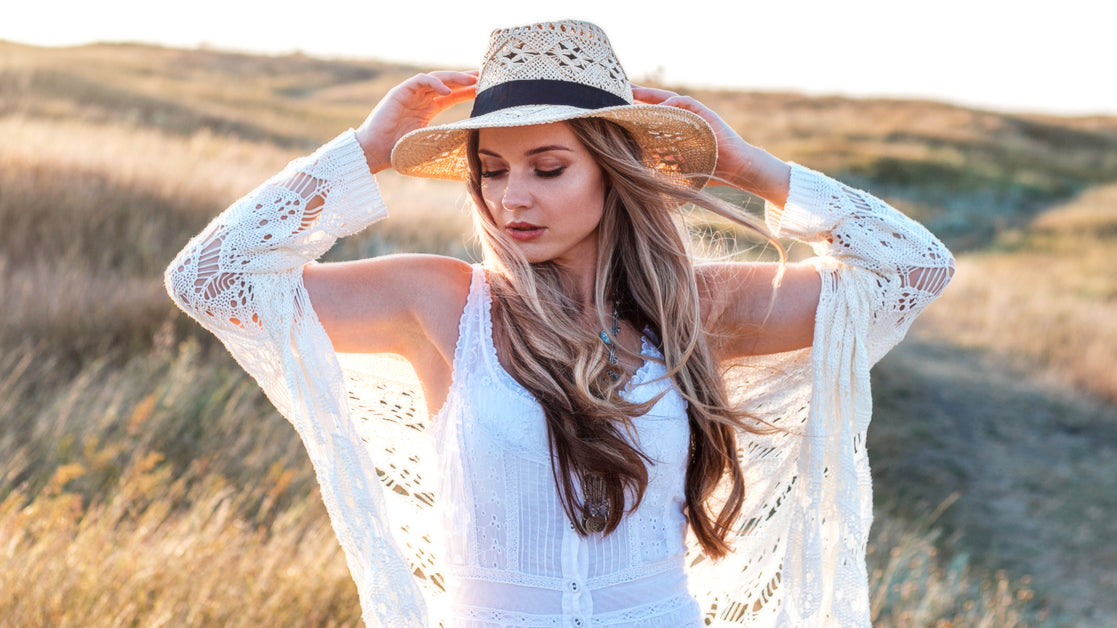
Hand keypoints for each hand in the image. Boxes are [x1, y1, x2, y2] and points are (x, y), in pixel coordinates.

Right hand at [356, 71, 477, 173]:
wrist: (374, 153)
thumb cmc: (399, 153)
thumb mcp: (429, 145)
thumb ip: (445, 140)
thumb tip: (470, 146)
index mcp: (427, 109)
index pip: (451, 96)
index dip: (467, 91)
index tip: (485, 90)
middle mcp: (420, 98)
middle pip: (447, 83)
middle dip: (465, 79)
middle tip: (484, 77)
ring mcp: (410, 93)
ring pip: (436, 78)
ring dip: (455, 78)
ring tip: (472, 80)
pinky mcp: (399, 92)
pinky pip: (420, 81)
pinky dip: (434, 83)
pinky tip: (447, 91)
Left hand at [632, 85, 788, 204]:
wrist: (734, 169)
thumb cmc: (705, 171)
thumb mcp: (675, 170)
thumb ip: (659, 171)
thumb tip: (635, 186)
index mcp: (673, 129)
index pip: (649, 116)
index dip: (633, 111)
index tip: (615, 108)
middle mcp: (681, 119)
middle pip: (655, 103)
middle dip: (637, 96)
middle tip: (618, 92)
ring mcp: (693, 115)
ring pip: (668, 99)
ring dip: (650, 96)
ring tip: (632, 93)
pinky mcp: (705, 114)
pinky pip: (686, 103)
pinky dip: (672, 104)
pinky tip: (659, 108)